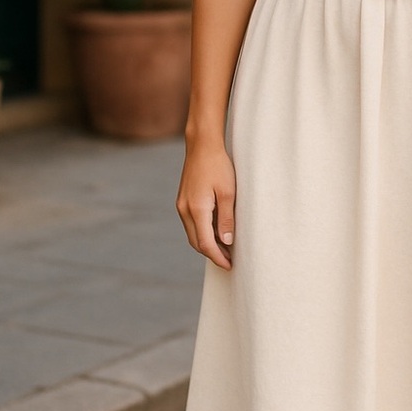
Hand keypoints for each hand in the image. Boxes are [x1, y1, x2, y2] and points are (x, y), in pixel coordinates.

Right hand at [176, 142, 236, 269]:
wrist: (202, 145)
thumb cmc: (218, 166)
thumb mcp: (228, 193)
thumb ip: (226, 218)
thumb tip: (226, 242)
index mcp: (196, 209)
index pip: (205, 243)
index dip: (217, 257)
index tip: (230, 265)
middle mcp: (185, 210)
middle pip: (196, 242)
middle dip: (212, 254)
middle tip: (229, 260)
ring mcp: (182, 205)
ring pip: (193, 233)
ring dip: (207, 243)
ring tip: (225, 248)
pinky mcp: (183, 200)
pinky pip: (192, 223)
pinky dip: (203, 231)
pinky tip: (216, 231)